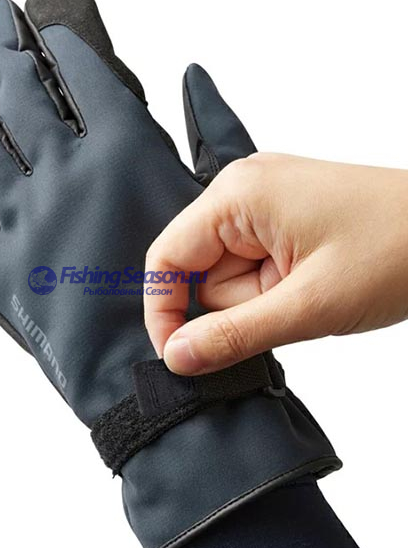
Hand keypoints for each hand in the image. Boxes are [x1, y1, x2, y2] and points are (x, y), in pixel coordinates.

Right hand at [145, 153, 407, 374]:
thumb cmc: (399, 249)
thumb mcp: (308, 305)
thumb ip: (233, 334)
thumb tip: (177, 356)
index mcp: (237, 195)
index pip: (166, 258)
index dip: (164, 311)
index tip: (179, 357)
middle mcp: (242, 190)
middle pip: (199, 269)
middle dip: (237, 304)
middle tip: (289, 307)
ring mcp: (263, 201)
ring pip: (228, 273)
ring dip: (261, 298)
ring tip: (309, 291)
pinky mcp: (280, 217)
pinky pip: (251, 264)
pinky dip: (273, 288)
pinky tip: (309, 282)